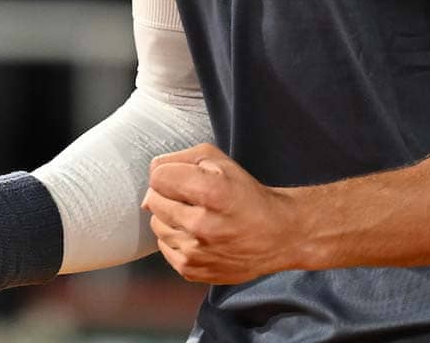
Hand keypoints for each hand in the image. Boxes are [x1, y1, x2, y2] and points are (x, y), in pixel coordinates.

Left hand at [142, 143, 301, 284]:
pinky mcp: (192, 270)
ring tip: (196, 216)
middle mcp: (202, 224)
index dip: (170, 174)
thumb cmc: (246, 194)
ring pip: (157, 225)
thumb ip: (179, 159)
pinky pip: (164, 247)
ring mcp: (196, 252)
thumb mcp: (218, 161)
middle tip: (193, 198)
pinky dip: (176, 239)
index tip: (186, 179)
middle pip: (154, 201)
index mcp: (212, 192)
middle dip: (169, 195)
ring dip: (171, 218)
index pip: (158, 177)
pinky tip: (197, 235)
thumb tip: (151, 179)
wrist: (277, 235)